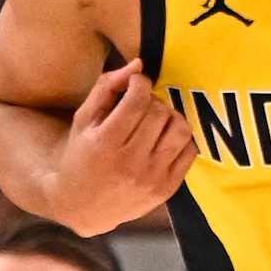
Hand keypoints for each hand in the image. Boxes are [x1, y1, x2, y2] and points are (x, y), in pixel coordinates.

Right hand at [60, 59, 196, 233]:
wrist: (83, 207)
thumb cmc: (81, 156)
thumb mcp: (84, 120)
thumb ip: (106, 87)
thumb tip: (138, 64)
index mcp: (105, 143)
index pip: (137, 99)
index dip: (140, 83)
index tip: (135, 85)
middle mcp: (130, 163)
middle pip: (159, 112)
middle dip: (153, 100)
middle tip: (143, 104)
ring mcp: (151, 178)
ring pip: (180, 129)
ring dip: (170, 116)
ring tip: (156, 120)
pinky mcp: (166, 189)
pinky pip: (190, 151)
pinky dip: (180, 138)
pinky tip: (165, 138)